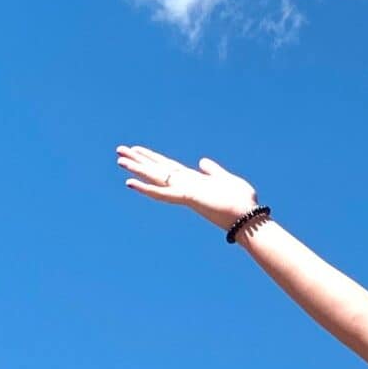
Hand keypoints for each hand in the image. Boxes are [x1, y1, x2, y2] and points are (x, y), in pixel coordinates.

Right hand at [116, 144, 258, 230]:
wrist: (249, 219)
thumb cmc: (241, 202)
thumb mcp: (227, 179)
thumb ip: (213, 171)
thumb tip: (202, 161)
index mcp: (193, 180)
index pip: (168, 166)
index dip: (152, 157)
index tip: (137, 149)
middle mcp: (185, 185)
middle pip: (157, 170)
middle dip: (139, 160)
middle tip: (118, 151)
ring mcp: (184, 192)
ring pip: (155, 178)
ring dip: (137, 168)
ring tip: (119, 160)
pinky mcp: (187, 198)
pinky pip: (163, 193)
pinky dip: (146, 189)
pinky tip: (129, 182)